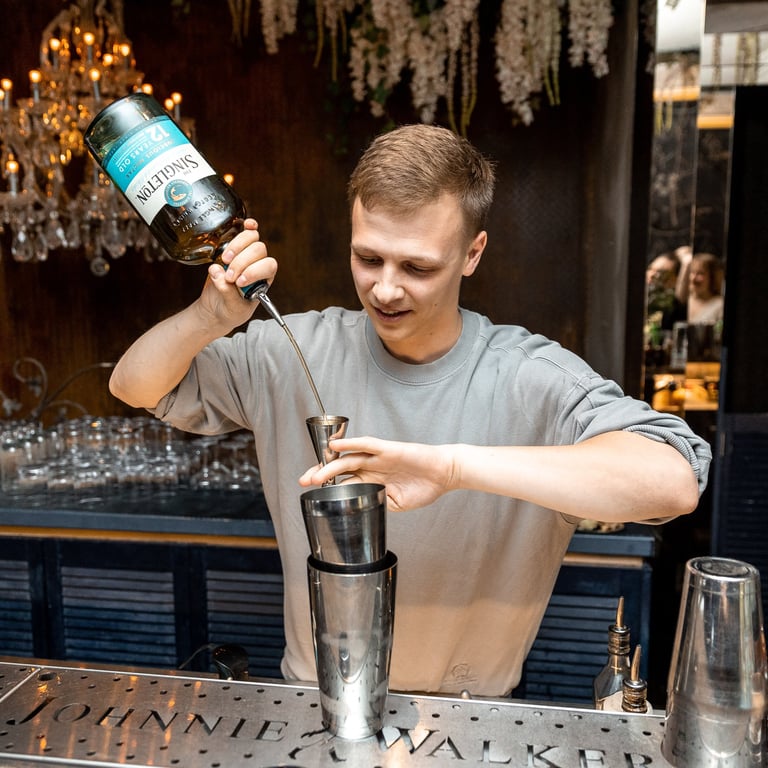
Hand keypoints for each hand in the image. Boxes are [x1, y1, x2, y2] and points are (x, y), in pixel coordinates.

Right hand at [202, 218, 277, 324]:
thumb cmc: (230, 311)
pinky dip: (244, 227)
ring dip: (236, 247)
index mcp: (264, 279)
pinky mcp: (232, 250)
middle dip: (242, 262)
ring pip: (251, 238)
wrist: (216, 309)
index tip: (239, 282)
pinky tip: (244, 224)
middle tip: (229, 277)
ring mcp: (245, 255)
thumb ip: (227, 292)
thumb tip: (217, 271)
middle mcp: (258, 264)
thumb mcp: (232, 308)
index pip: (268, 266)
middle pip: (258, 250)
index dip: (254, 271)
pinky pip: (241, 233)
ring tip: (224, 262)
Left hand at [298, 436, 457, 512]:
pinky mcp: (388, 449)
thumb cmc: (424, 487)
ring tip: (314, 474)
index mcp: (372, 480)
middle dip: (320, 475)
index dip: (326, 486)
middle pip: (339, 469)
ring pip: (348, 459)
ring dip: (330, 465)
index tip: (310, 492)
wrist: (444, 474)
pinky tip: (336, 444)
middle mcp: (371, 467)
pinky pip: (366, 445)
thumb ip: (376, 502)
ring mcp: (378, 457)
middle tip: (303, 482)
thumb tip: (357, 508)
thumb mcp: (396, 502)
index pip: (343, 481)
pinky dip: (350, 444)